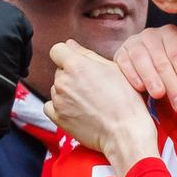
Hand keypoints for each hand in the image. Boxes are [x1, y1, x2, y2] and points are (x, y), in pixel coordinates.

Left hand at [49, 39, 161, 168]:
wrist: (125, 132)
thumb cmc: (126, 101)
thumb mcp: (114, 69)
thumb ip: (88, 54)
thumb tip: (70, 45)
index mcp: (76, 65)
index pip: (57, 50)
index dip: (67, 55)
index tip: (77, 64)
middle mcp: (63, 81)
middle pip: (60, 71)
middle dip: (72, 76)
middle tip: (93, 87)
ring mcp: (58, 100)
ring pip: (57, 88)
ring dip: (68, 92)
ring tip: (90, 102)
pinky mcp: (58, 117)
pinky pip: (50, 106)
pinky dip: (59, 107)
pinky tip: (76, 110)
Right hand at [114, 24, 176, 111]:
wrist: (145, 64)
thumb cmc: (170, 67)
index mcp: (171, 34)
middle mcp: (151, 35)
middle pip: (162, 61)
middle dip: (172, 84)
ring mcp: (133, 43)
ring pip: (142, 60)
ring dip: (152, 79)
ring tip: (159, 95)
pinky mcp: (120, 53)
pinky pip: (125, 63)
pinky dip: (132, 76)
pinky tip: (140, 88)